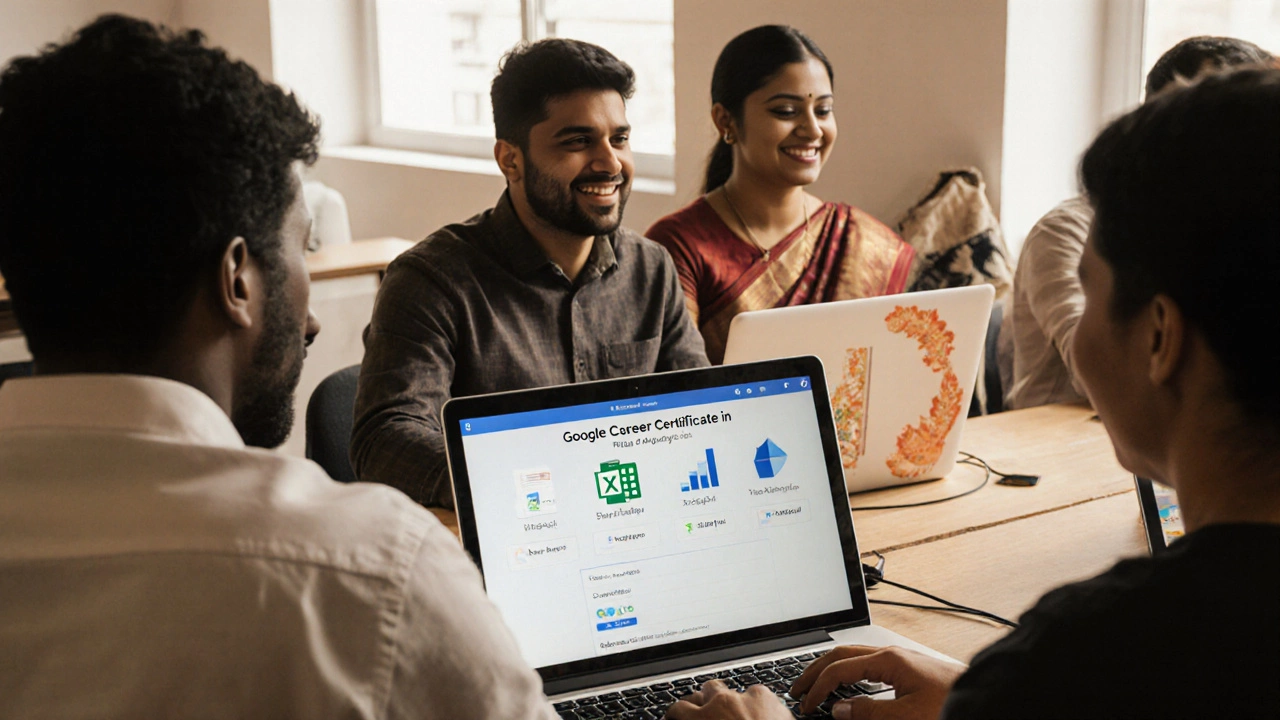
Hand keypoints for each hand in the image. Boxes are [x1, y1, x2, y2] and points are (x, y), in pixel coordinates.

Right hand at [664, 679, 792, 719]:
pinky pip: (756, 695)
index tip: (676, 718)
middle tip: (711, 713)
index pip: (678, 709)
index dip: (676, 714)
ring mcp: (744, 696)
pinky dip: (757, 706)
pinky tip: (762, 718)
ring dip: (732, 702)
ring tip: (740, 718)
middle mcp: (720, 704)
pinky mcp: (766, 696)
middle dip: (706, 700)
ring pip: (732, 690)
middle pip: (705, 690)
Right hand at [789, 645, 962, 719]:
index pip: (839, 669)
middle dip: (815, 671)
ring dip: (830, 669)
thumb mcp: (907, 715)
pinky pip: (866, 663)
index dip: (818, 688)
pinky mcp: (906, 667)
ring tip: (815, 684)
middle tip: (797, 689)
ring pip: (853, 656)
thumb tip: (839, 710)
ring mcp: (899, 658)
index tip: (806, 706)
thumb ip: (870, 712)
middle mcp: (891, 654)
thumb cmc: (953, 702)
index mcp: (888, 661)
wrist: (988, 697)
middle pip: (840, 654)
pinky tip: (847, 684)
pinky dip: (847, 672)